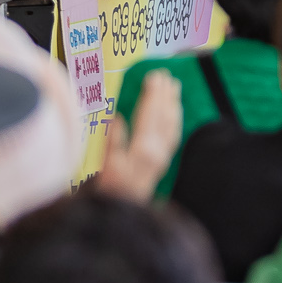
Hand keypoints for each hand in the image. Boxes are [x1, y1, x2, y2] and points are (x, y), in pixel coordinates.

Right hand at [97, 71, 182, 201]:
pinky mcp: (163, 160)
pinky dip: (175, 119)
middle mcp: (157, 151)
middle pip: (163, 116)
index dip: (152, 95)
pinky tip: (175, 110)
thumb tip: (117, 117)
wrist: (123, 207)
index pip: (149, 115)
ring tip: (173, 86)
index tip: (153, 77)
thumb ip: (113, 140)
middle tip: (164, 75)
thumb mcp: (106, 164)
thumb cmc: (111, 186)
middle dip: (164, 94)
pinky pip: (173, 135)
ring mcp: (162, 156)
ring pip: (171, 124)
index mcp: (142, 149)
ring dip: (172, 103)